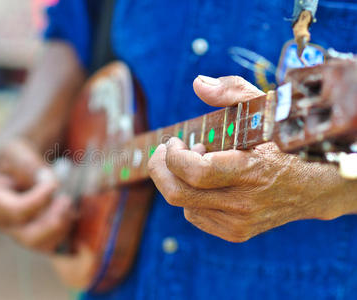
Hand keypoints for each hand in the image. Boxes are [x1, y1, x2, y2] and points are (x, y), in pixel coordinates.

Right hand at [0, 138, 74, 251]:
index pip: (16, 211)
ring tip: (71, 204)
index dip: (37, 201)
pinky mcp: (41, 236)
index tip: (53, 184)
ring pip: (45, 246)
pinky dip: (70, 234)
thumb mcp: (16, 152)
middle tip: (66, 201)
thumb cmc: (14, 157)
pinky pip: (57, 246)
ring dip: (63, 227)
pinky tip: (76, 214)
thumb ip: (28, 165)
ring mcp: (23, 233)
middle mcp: (6, 224)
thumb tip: (46, 180)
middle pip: (29, 238)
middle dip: (52, 222)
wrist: (18, 166)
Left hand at [148, 75, 356, 242]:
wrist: (314, 185)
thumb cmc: (285, 143)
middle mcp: (243, 202)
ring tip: (199, 161)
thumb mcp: (265, 109)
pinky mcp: (236, 232)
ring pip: (184, 204)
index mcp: (251, 170)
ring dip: (180, 180)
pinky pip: (196, 215)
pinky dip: (192, 195)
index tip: (174, 141)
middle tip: (163, 153)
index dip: (174, 156)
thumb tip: (197, 84)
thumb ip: (232, 91)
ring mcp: (239, 221)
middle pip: (178, 194)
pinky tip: (207, 182)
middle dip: (160, 170)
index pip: (196, 172)